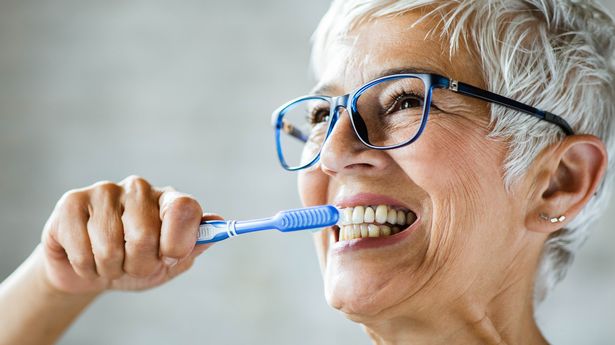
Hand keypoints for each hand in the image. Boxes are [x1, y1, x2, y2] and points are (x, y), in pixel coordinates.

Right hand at [40, 176, 217, 294]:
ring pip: (110, 247)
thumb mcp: (170, 264)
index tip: (168, 258)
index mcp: (168, 200)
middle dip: (139, 265)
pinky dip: (86, 267)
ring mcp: (104, 191)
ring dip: (110, 269)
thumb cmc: (136, 264)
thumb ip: (193, 245)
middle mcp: (139, 189)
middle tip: (133, 265)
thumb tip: (218, 222)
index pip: (184, 208)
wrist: (92, 272)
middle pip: (145, 235)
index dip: (177, 243)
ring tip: (109, 263)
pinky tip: (86, 258)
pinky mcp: (71, 202)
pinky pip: (82, 250)